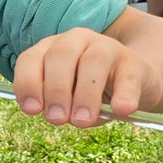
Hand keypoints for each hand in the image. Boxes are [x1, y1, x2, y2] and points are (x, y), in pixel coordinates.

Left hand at [12, 26, 161, 126]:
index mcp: (51, 48)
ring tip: (82, 121)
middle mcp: (76, 41)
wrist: (133, 80)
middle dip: (55, 89)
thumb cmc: (89, 90)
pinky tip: (121, 110)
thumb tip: (57, 115)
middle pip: (60, 56)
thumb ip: (57, 105)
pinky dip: (124, 94)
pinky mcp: (135, 63)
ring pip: (93, 62)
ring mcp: (107, 47)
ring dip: (85, 94)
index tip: (31, 110)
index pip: (31, 59)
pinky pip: (128, 77)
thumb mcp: (67, 97)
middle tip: (57, 119)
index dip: (27, 83)